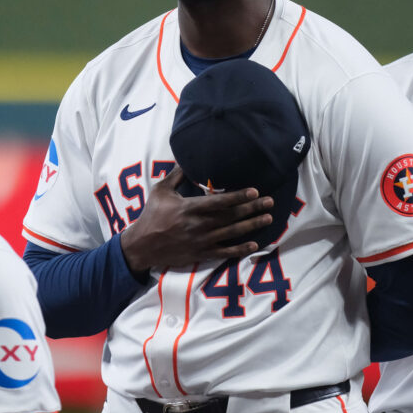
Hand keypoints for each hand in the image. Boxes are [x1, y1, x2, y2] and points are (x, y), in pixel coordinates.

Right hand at [120, 166, 273, 272]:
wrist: (142, 245)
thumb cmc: (151, 215)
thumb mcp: (160, 191)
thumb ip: (176, 175)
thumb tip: (186, 158)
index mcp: (190, 208)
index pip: (220, 201)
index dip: (239, 196)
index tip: (255, 192)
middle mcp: (199, 225)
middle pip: (231, 216)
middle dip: (252, 209)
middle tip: (270, 202)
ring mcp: (201, 241)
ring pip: (232, 233)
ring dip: (252, 225)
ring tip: (268, 218)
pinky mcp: (201, 253)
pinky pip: (224, 252)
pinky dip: (240, 249)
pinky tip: (254, 244)